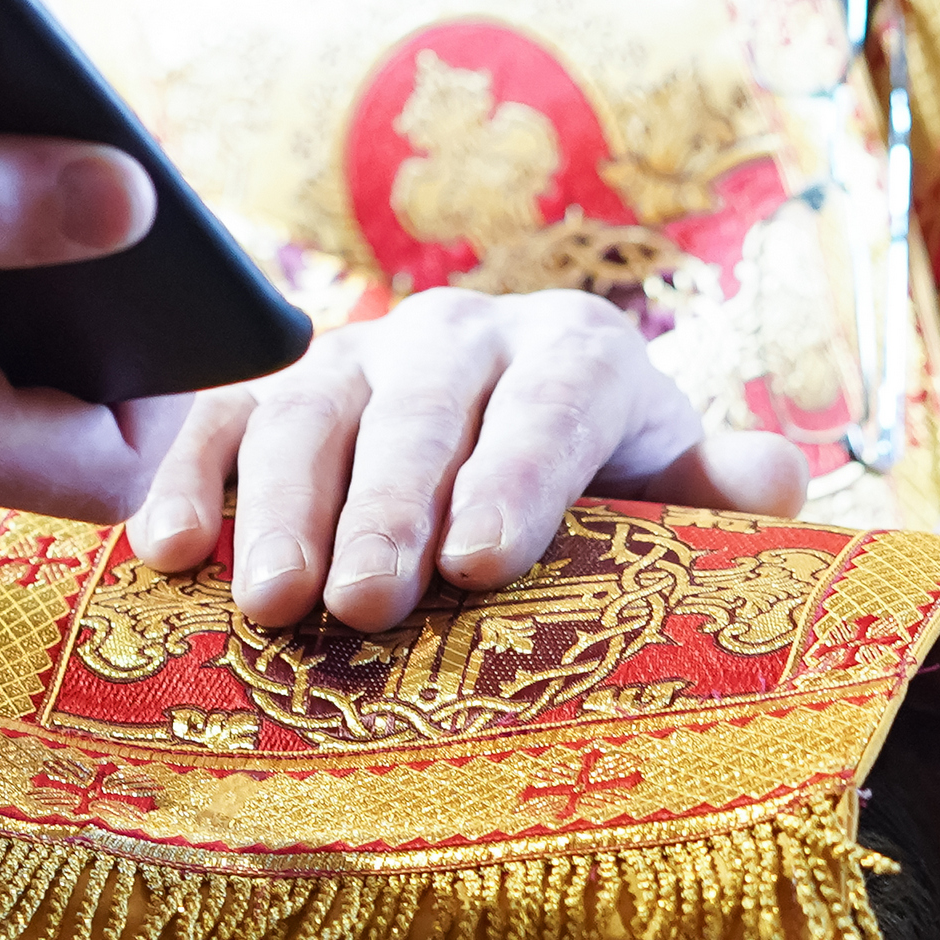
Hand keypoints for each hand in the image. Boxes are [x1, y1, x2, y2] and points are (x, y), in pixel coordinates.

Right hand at [129, 287, 809, 630]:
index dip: (516, 473)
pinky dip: (187, 481)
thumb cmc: (607, 494)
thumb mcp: (675, 483)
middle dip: (389, 507)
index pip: (551, 398)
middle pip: (422, 410)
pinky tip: (167, 553)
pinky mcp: (273, 394)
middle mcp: (461, 336)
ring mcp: (357, 358)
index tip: (482, 560)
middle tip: (367, 603)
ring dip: (281, 507)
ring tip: (270, 602)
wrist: (518, 448)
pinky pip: (220, 423)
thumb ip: (726, 487)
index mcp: (574, 352)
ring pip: (309, 412)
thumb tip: (773, 481)